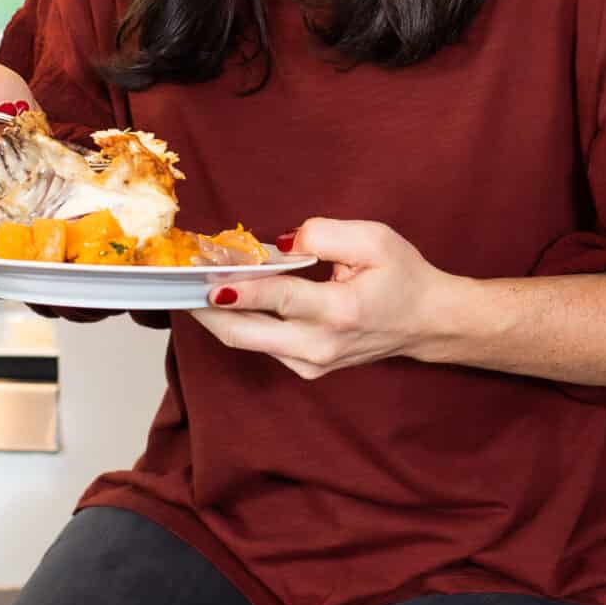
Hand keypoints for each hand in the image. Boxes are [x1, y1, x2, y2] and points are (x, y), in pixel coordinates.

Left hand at [191, 218, 447, 379]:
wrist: (426, 322)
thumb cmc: (402, 276)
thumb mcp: (374, 239)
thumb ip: (324, 234)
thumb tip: (280, 244)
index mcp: (340, 312)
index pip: (277, 298)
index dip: (238, 287)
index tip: (203, 278)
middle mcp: (321, 346)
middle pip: (245, 334)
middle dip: (206, 311)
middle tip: (179, 286)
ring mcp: (312, 364)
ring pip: (247, 343)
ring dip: (218, 315)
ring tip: (194, 286)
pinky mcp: (307, 370)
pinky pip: (262, 346)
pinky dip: (241, 323)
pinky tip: (229, 300)